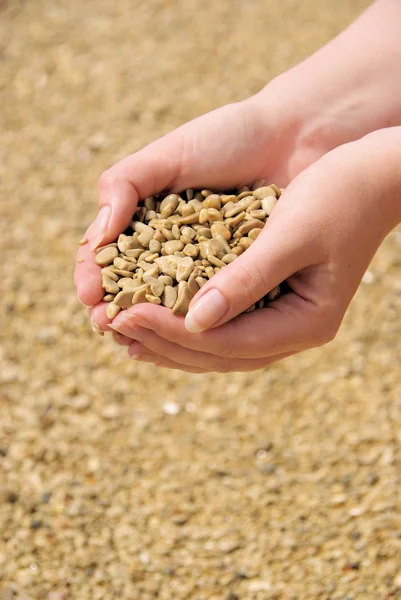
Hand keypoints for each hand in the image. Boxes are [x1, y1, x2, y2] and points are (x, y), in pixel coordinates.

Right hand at [74, 78, 337, 311]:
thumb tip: (98, 236)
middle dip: (117, 310)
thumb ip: (125, 184)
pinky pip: (214, 308)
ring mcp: (204, 269)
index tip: (90, 296)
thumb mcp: (168, 156)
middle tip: (108, 326)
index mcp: (144, 223)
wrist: (290, 138)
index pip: (107, 256)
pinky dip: (198, 324)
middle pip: (133, 289)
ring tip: (135, 342)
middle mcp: (170, 251)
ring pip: (169, 306)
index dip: (94, 277)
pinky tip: (186, 336)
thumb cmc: (226, 138)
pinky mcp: (238, 281)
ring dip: (151, 327)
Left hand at [105, 129, 400, 371]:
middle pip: (218, 353)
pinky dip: (184, 321)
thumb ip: (246, 280)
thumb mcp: (291, 233)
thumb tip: (194, 321)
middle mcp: (295, 329)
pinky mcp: (272, 299)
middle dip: (161, 341)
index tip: (123, 315)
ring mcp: (284, 319)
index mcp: (307, 321)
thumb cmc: (339, 195)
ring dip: (167, 339)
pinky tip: (153, 315)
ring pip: (217, 346)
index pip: (228, 342)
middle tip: (110, 327)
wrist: (372, 176)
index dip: (172, 332)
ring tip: (121, 333)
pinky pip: (222, 323)